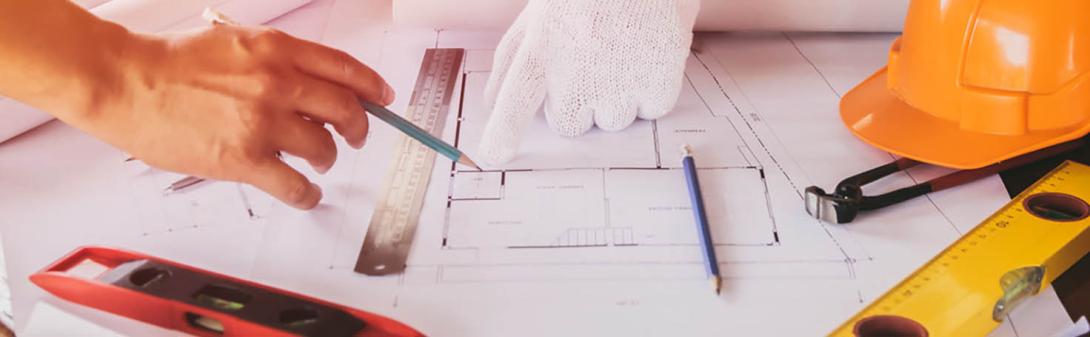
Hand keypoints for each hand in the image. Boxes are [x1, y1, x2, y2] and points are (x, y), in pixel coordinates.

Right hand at [78, 25, 393, 208]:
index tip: (382, 99)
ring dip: (327, 159)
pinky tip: (305, 193)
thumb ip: (276, 59)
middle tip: (355, 138)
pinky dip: (307, 194)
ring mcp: (263, 122)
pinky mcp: (244, 158)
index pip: (345, 68)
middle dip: (358, 128)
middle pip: (345, 110)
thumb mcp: (234, 42)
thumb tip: (309, 82)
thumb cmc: (169, 63)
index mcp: (277, 50)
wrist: (126, 82)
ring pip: (324, 148)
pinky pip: (295, 185)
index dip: (372, 87)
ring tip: (317, 162)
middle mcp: (278, 83)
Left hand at [477, 0, 699, 163]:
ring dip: (617, 99)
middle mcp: (577, 71)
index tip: (493, 156)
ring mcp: (618, 82)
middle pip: (569, 125)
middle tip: (593, 66)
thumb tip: (492, 101)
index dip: (503, 132)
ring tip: (623, 54)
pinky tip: (647, 56)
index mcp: (542, 49)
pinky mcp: (657, 85)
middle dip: (578, 105)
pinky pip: (650, 111)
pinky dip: (651, 91)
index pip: (515, 101)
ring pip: (611, 122)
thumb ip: (511, 58)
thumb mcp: (540, 16)